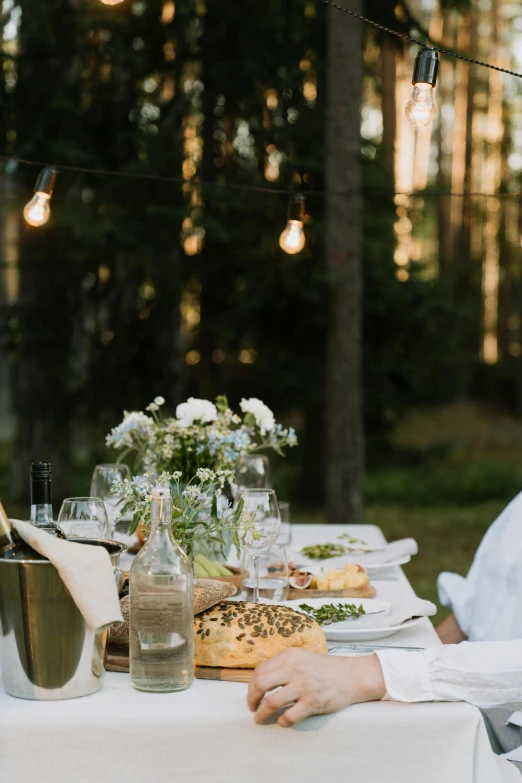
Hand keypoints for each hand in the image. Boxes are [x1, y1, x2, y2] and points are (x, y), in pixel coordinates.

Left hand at [247, 648, 385, 727]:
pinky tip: (282, 721)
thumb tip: (261, 682)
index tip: (252, 694)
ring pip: (271, 702)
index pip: (260, 670)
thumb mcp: (301, 658)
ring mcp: (303, 685)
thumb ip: (283, 666)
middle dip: (251, 699)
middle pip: (260, 683)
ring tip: (260, 719)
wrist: (351, 675)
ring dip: (261, 714)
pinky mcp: (312, 702)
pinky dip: (282, 722)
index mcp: (289, 656)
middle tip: (252, 707)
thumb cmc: (325, 669)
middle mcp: (294, 668)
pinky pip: (289, 716)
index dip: (251, 686)